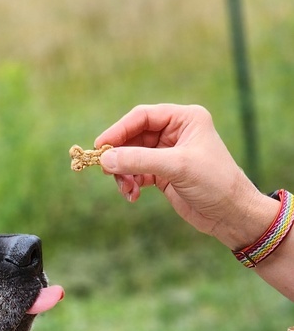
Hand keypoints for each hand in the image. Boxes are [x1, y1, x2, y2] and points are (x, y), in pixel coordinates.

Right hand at [93, 103, 275, 249]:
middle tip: (106, 171)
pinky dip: (130, 183)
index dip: (119, 130)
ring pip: (132, 157)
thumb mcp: (176, 167)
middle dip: (120, 156)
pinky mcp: (163, 174)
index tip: (100, 146)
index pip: (143, 116)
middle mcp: (175, 133)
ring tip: (127, 189)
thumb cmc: (214, 182)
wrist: (231, 214)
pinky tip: (133, 195)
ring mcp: (168, 154)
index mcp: (185, 119)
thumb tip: (105, 159)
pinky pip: (137, 173)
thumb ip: (139, 160)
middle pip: (134, 137)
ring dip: (124, 173)